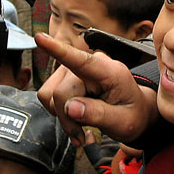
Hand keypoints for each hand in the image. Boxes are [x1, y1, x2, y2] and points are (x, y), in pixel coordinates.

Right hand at [35, 33, 158, 144]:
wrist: (134, 112)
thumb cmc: (131, 115)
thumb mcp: (122, 122)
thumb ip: (98, 114)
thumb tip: (70, 108)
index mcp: (109, 72)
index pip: (81, 60)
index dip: (58, 50)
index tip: (39, 38)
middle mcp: (90, 65)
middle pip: (61, 93)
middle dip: (68, 119)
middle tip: (83, 135)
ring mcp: (75, 69)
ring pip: (50, 95)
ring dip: (63, 116)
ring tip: (82, 125)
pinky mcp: (65, 76)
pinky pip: (48, 96)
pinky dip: (58, 112)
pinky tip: (75, 117)